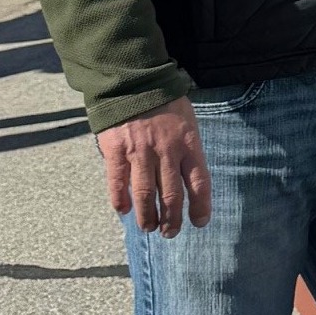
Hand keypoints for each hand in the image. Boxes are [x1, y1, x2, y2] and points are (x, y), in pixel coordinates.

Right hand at [99, 96, 212, 237]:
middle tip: (170, 232)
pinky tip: (123, 211)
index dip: (200, 206)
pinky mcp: (116, 151)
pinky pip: (117, 182)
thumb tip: (187, 177)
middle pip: (171, 194)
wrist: (133, 82)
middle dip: (171, 218)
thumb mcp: (187, 122)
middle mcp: (166, 152)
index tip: (199, 222)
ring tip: (148, 227)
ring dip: (147, 215)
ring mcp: (140, 152)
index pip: (199, 183)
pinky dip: (120, 199)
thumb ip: (187, 149)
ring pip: (144, 194)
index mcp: (189, 144)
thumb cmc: (165, 102)